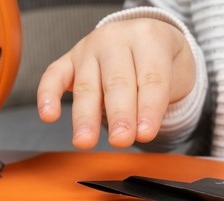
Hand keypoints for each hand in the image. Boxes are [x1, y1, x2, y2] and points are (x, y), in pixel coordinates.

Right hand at [36, 18, 195, 148]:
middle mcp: (116, 39)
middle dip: (119, 114)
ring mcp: (89, 48)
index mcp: (149, 37)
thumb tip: (141, 132)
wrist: (148, 39)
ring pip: (87, 85)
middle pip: (117, 82)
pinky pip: (54, 75)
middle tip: (121, 140)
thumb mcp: (175, 74)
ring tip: (85, 141)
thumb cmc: (162, 61)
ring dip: (85, 116)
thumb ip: (160, 100)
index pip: (150, 78)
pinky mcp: (69, 59)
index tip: (146, 134)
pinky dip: (48, 95)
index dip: (149, 109)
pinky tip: (48, 115)